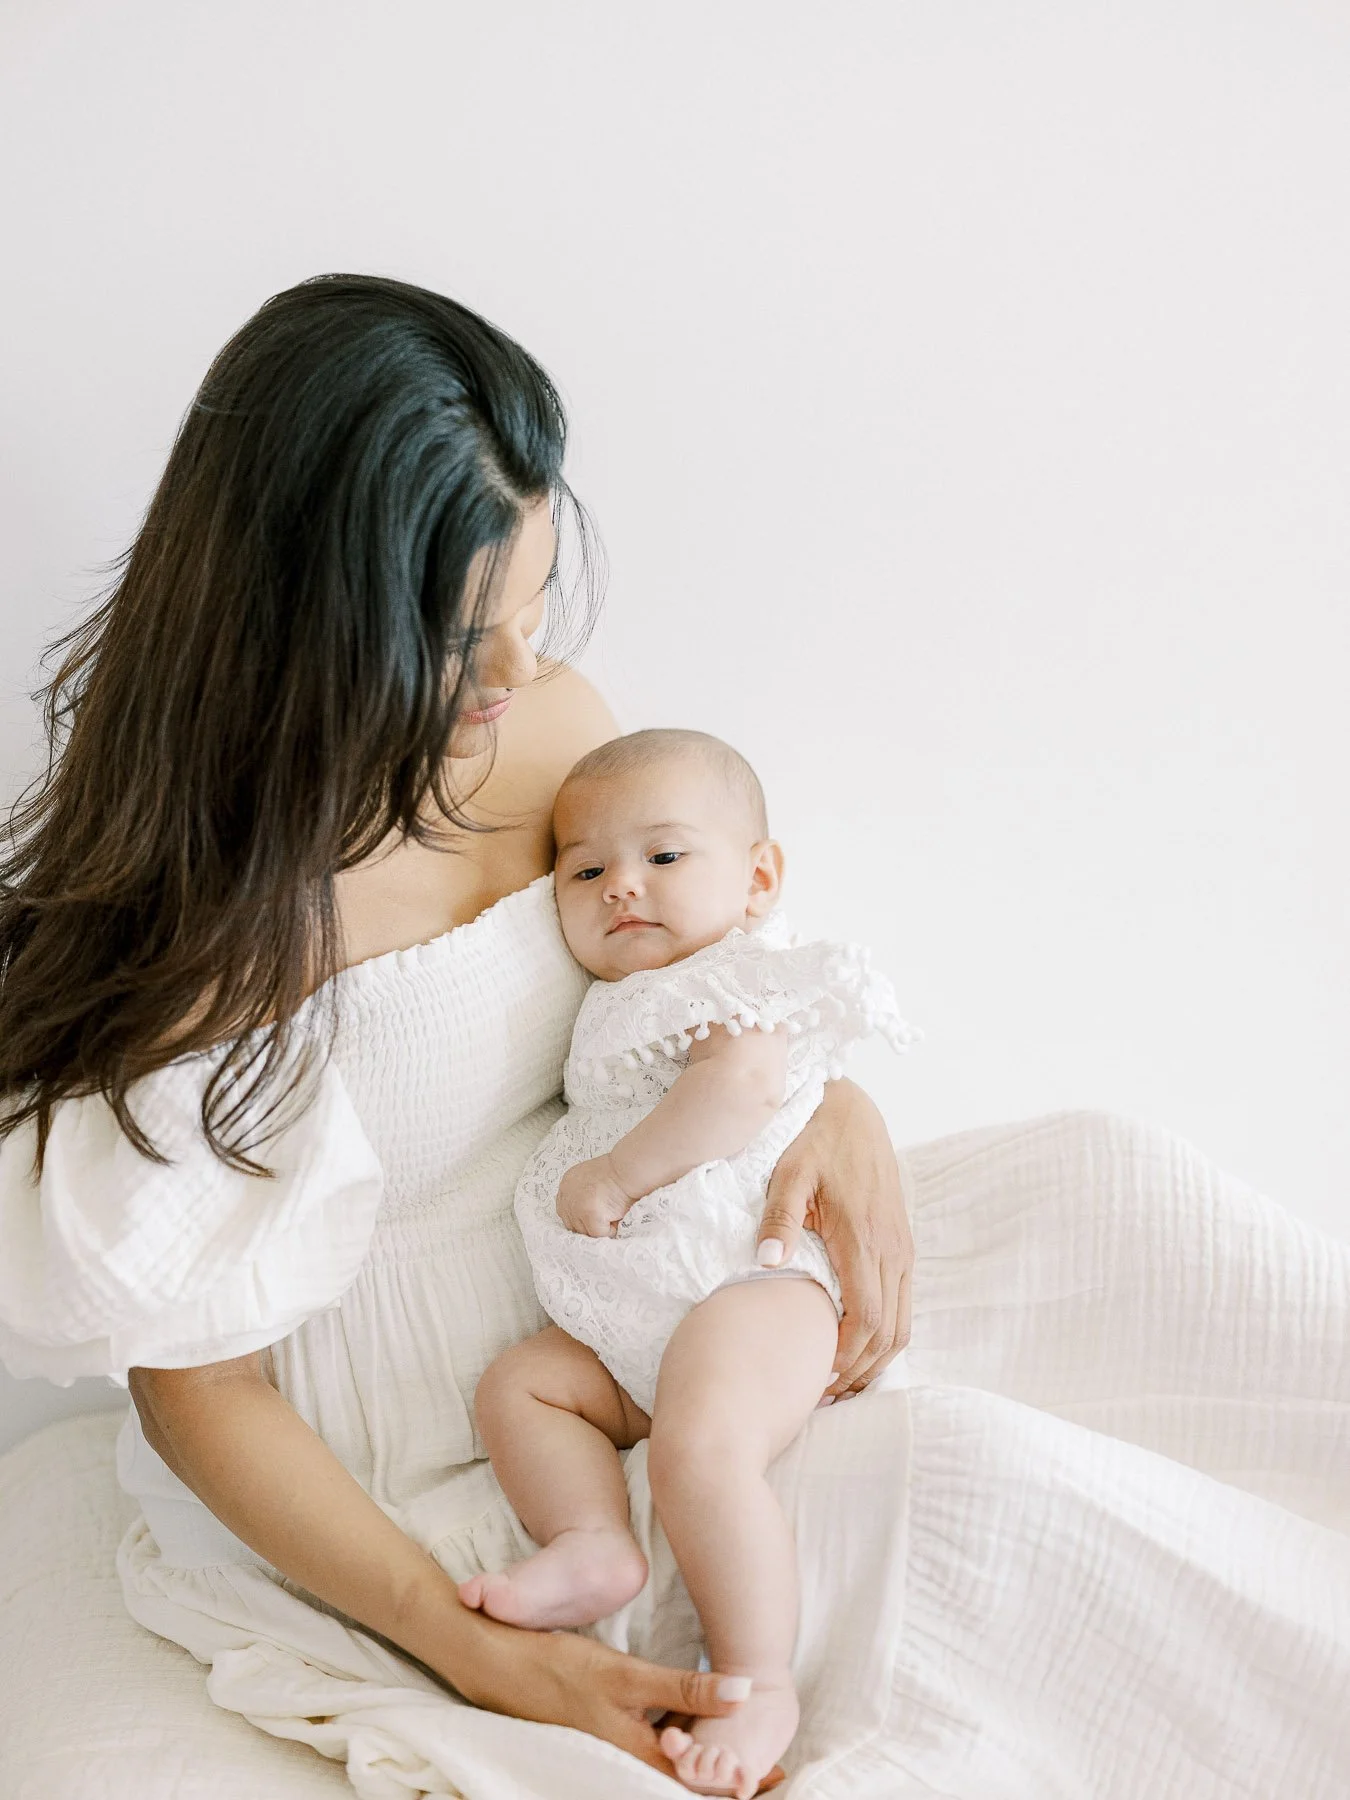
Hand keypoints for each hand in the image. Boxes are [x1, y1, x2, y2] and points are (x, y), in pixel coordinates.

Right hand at [455, 1613, 751, 1778]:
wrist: (498, 1666)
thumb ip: (687, 1687)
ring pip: (666, 1773)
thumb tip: (745, 1693)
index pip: (699, 1784)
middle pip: (685, 1785)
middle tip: (771, 1774)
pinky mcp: (601, 1745)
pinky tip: (690, 1740)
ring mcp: (611, 1758)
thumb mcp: (627, 1675)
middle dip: (724, 1781)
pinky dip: (676, 1755)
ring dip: (702, 1770)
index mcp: (636, 1759)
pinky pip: (648, 1760)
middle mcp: (624, 1768)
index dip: (738, 1782)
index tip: (777, 1776)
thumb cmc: (561, 1668)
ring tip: (743, 1763)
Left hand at [556, 1155, 634, 1236]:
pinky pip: (598, 1234)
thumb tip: (584, 1216)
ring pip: (585, 1231)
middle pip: (572, 1224)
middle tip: (606, 1217)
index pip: (564, 1211)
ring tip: (613, 1212)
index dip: (580, 1217)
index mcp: (567, 1184)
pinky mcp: (589, 1214)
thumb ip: (582, 1193)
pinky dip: (609, 1230)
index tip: (593, 1218)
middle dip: (589, 1225)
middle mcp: (567, 1195)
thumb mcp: (590, 1177)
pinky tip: (617, 1216)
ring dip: (600, 1227)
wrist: (628, 1169)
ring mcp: (576, 1205)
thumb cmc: (617, 1172)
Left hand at [759, 1078, 912, 1398]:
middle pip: (889, 1334)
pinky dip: (885, 1335)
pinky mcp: (902, 1245)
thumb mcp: (789, 1172)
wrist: (851, 1111)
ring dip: (876, 1359)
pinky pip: (903, 1304)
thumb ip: (779, 1216)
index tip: (818, 1381)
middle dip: (860, 1371)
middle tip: (824, 1396)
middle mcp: (892, 1249)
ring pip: (903, 1324)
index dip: (846, 1359)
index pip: (866, 1319)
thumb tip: (767, 1260)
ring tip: (840, 1382)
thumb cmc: (814, 1141)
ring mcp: (903, 1248)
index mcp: (864, 1238)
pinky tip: (855, 1347)